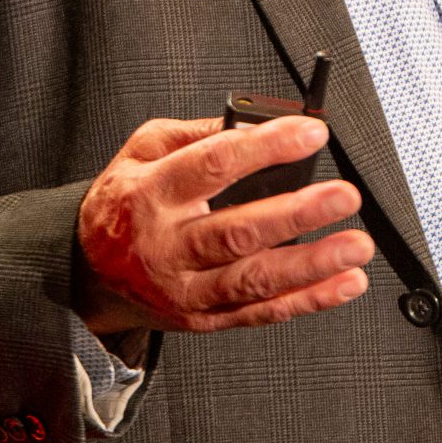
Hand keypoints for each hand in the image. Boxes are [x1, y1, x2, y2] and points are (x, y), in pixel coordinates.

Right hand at [74, 115, 374, 334]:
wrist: (87, 274)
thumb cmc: (122, 204)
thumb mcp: (139, 152)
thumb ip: (194, 134)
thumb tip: (250, 124)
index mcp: (152, 193)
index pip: (214, 165)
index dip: (267, 147)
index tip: (310, 133)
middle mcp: (169, 244)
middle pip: (238, 230)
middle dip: (298, 213)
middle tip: (343, 195)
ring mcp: (187, 288)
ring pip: (255, 279)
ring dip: (312, 264)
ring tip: (354, 246)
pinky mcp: (203, 318)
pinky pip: (261, 312)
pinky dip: (308, 300)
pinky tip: (343, 283)